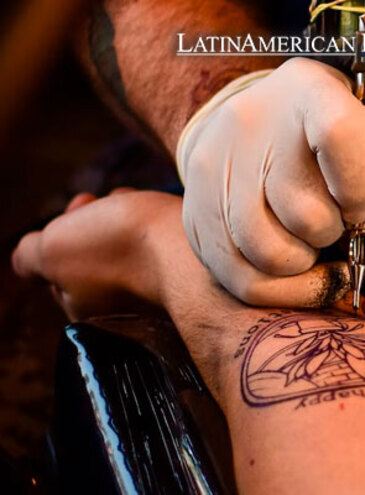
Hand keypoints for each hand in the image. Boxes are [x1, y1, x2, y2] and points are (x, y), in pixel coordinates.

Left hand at [11, 190, 179, 319]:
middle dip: (96, 223)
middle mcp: (121, 309)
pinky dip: (156, 227)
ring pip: (128, 247)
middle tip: (107, 206)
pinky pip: (161, 247)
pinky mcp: (187, 279)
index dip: (65, 230)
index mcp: (85, 309)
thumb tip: (25, 259)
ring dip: (125, 220)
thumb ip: (28, 255)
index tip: (80, 208)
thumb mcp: (50, 249)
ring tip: (136, 206)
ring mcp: (157, 296)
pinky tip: (160, 217)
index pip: (61, 266)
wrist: (187, 248)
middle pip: (95, 255)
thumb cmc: (118, 249)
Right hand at [176, 57, 364, 306]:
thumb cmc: (351, 141)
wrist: (271, 128)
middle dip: (336, 231)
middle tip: (338, 216)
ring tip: (314, 236)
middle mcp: (251, 121)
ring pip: (270, 253)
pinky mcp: (195, 211)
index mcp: (311, 90)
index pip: (337, 133)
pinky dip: (283, 288)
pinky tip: (299, 265)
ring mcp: (214, 166)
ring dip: (306, 261)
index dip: (362, 187)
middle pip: (305, 213)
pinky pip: (243, 279)